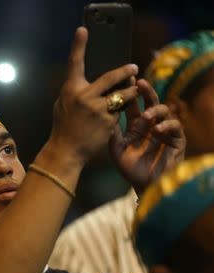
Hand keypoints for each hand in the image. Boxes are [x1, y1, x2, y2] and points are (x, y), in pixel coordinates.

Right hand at [49, 27, 138, 164]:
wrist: (67, 150)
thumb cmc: (63, 127)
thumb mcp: (62, 105)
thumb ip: (75, 92)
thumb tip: (86, 82)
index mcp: (71, 90)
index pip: (74, 63)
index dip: (78, 46)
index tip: (82, 30)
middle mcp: (84, 96)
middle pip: (110, 77)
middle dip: (125, 72)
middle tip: (134, 68)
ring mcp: (97, 109)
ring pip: (122, 94)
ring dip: (130, 92)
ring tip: (134, 91)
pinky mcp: (108, 121)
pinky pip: (121, 111)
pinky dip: (122, 111)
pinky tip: (119, 114)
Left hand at [109, 79, 185, 194]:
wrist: (143, 185)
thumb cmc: (129, 167)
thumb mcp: (116, 147)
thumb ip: (112, 130)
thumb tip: (102, 111)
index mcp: (136, 124)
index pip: (133, 104)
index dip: (130, 92)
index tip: (124, 80)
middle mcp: (151, 124)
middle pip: (150, 101)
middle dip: (146, 91)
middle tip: (139, 83)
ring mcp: (165, 131)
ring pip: (164, 110)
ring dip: (154, 110)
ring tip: (145, 116)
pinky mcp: (177, 140)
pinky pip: (176, 127)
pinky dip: (167, 125)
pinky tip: (157, 129)